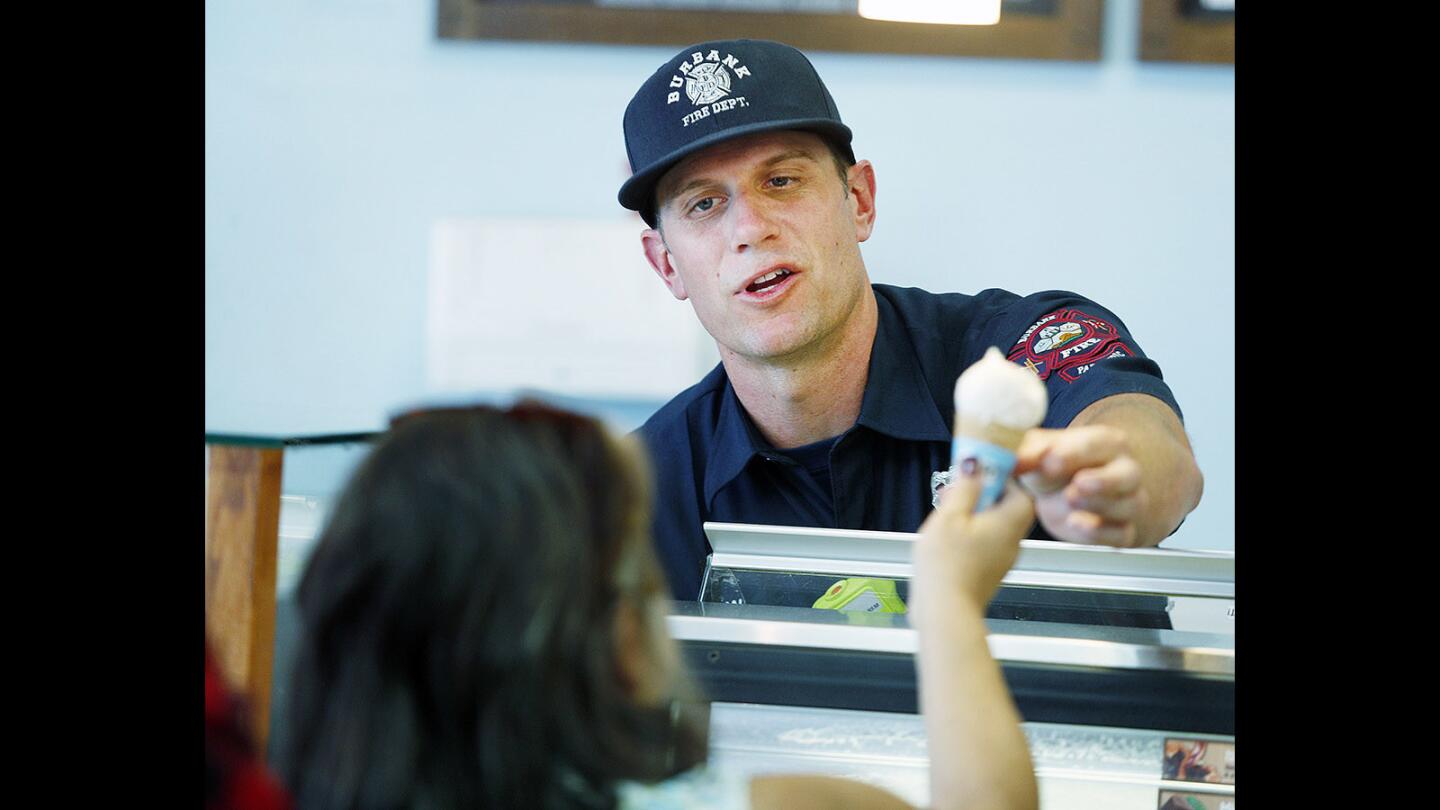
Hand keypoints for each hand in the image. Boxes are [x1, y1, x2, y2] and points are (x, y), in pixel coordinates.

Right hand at [914, 468, 1034, 612]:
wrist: (944, 611)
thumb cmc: (947, 565)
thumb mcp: (951, 516)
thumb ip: (965, 488)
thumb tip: (975, 467)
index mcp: (1010, 523)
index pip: (1019, 491)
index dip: (1001, 478)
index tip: (978, 471)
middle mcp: (1012, 542)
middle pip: (1005, 508)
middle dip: (981, 496)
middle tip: (956, 492)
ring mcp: (1001, 560)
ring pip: (993, 526)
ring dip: (973, 516)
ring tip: (946, 515)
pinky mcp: (987, 573)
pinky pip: (984, 544)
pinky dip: (969, 536)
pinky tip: (946, 539)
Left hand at [1014, 425, 1148, 546]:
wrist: (1058, 495)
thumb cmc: (1053, 466)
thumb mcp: (1037, 452)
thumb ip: (1029, 453)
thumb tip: (1017, 460)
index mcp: (1106, 443)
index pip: (1097, 445)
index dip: (1073, 454)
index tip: (1050, 461)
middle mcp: (1124, 471)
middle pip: (1127, 475)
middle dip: (1103, 481)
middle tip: (1077, 485)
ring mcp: (1128, 502)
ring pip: (1128, 506)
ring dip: (1099, 505)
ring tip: (1069, 500)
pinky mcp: (1121, 530)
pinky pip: (1120, 534)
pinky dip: (1100, 533)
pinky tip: (1076, 523)